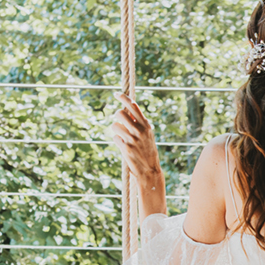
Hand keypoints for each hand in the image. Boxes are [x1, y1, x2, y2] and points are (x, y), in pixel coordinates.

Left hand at [110, 93, 166, 216]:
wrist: (150, 170)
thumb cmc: (147, 151)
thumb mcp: (147, 135)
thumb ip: (138, 123)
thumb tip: (126, 110)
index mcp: (146, 125)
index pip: (133, 106)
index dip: (123, 98)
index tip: (117, 94)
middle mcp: (140, 130)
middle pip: (119, 113)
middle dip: (116, 116)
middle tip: (119, 121)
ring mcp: (132, 138)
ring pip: (114, 125)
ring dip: (116, 130)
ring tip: (123, 137)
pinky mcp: (126, 147)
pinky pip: (115, 138)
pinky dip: (117, 141)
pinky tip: (124, 147)